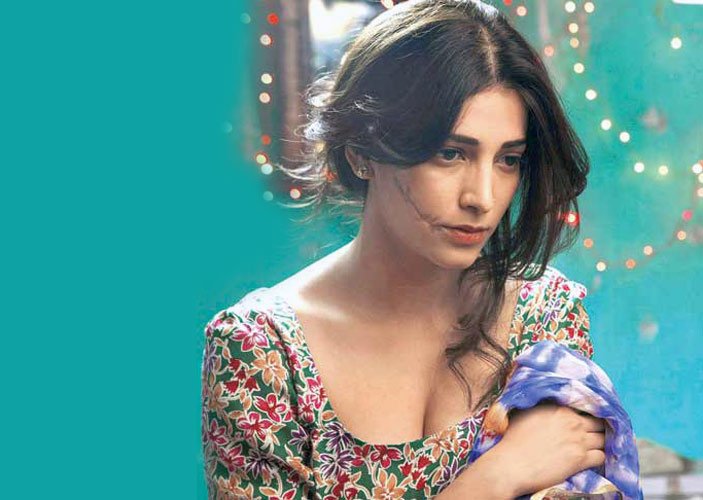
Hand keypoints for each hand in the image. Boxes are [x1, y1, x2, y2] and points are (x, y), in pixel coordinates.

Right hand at [490, 402, 605, 496]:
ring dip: (600, 443)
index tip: (586, 422)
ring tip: (595, 448)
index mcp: (560, 409)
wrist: (512, 464)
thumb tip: (546, 406)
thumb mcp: (525, 413)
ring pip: (603, 439)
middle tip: (594, 435)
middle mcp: (572, 422)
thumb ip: (542, 408)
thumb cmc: (513, 439)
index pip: (586, 408)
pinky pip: (601, 456)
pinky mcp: (580, 459)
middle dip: (598, 429)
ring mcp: (578, 441)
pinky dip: (599, 458)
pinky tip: (591, 460)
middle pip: (599, 423)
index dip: (587, 416)